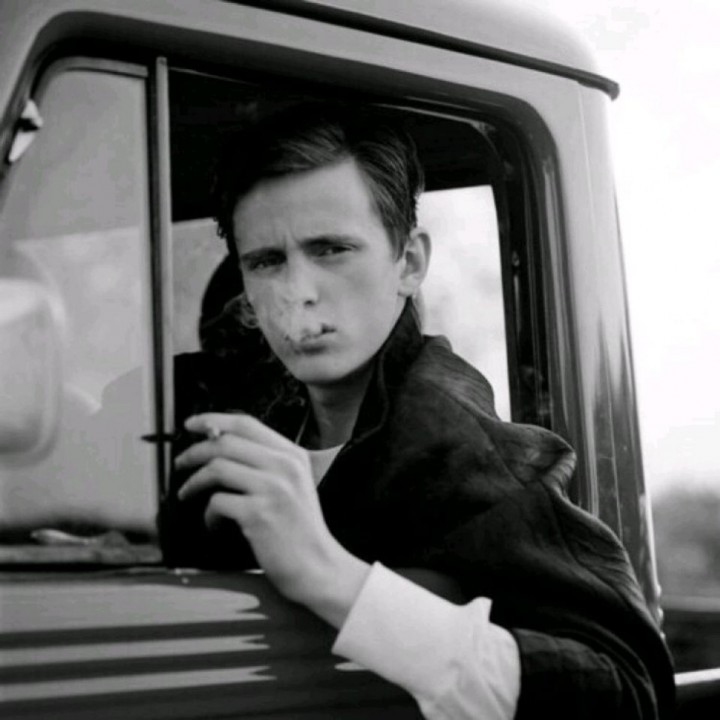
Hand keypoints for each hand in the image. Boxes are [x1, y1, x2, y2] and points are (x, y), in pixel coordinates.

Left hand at [175, 412, 368, 626]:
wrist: (317, 566)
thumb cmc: (300, 529)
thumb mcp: (293, 485)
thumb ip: (266, 464)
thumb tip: (221, 446)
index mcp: (292, 455)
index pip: (247, 424)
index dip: (214, 420)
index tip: (192, 424)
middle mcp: (284, 466)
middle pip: (226, 442)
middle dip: (195, 450)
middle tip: (180, 463)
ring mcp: (272, 489)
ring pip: (217, 467)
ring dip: (194, 481)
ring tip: (187, 494)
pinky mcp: (258, 514)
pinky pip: (217, 502)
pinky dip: (208, 514)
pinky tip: (214, 523)